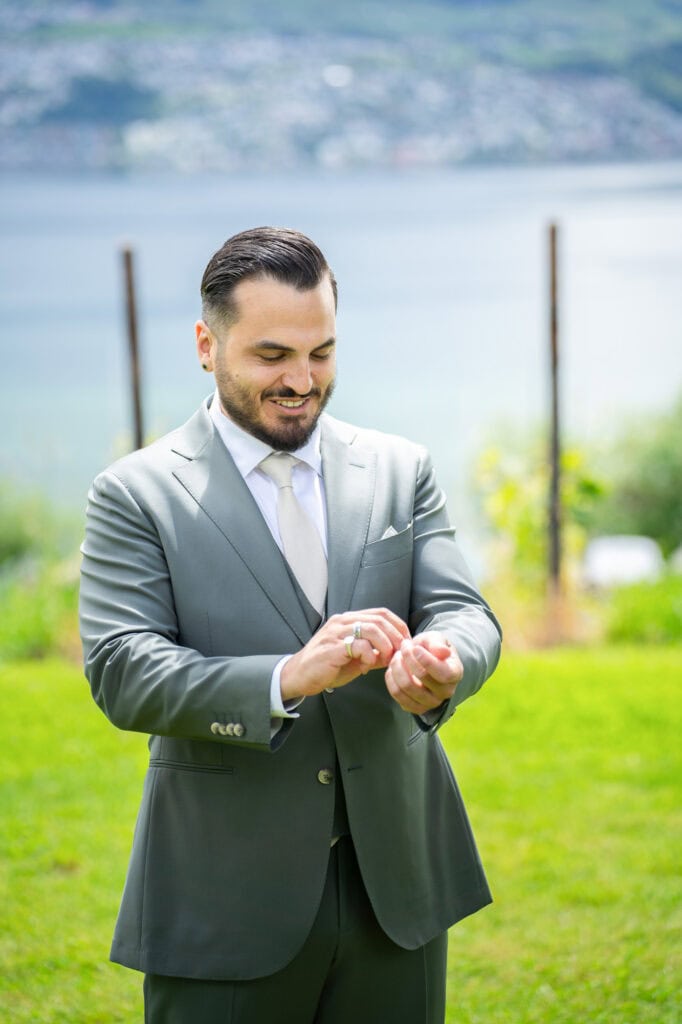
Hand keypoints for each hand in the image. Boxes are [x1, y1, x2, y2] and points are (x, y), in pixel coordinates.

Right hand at [280, 608, 409, 701]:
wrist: (299, 676)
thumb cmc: (327, 666)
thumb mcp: (355, 658)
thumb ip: (373, 652)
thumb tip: (395, 654)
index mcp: (348, 620)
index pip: (380, 613)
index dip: (398, 626)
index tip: (406, 642)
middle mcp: (342, 621)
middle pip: (379, 619)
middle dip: (395, 636)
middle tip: (400, 652)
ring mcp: (335, 633)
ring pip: (370, 629)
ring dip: (385, 645)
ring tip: (385, 658)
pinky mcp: (331, 648)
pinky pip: (359, 646)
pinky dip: (369, 655)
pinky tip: (368, 666)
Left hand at [385, 631, 463, 715]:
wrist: (422, 659)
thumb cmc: (430, 647)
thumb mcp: (435, 638)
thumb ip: (437, 643)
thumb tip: (443, 652)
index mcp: (455, 674)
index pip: (443, 673)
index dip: (426, 660)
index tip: (415, 648)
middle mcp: (446, 692)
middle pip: (422, 677)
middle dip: (408, 657)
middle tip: (404, 645)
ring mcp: (431, 703)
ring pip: (406, 687)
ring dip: (397, 667)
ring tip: (397, 655)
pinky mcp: (415, 708)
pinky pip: (397, 694)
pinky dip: (391, 678)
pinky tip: (393, 668)